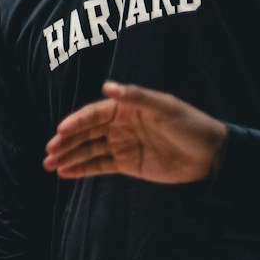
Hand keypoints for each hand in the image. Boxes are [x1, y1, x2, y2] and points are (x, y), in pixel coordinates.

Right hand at [44, 81, 226, 182]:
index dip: (76, 122)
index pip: (94, 114)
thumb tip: (107, 87)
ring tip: (49, 165)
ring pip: (88, 150)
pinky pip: (98, 166)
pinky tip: (65, 173)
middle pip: (86, 133)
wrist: (210, 155)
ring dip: (68, 156)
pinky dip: (81, 169)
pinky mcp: (125, 163)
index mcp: (126, 108)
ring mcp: (121, 145)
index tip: (60, 131)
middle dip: (65, 142)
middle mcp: (119, 125)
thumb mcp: (165, 107)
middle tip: (49, 152)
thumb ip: (136, 97)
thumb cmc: (190, 125)